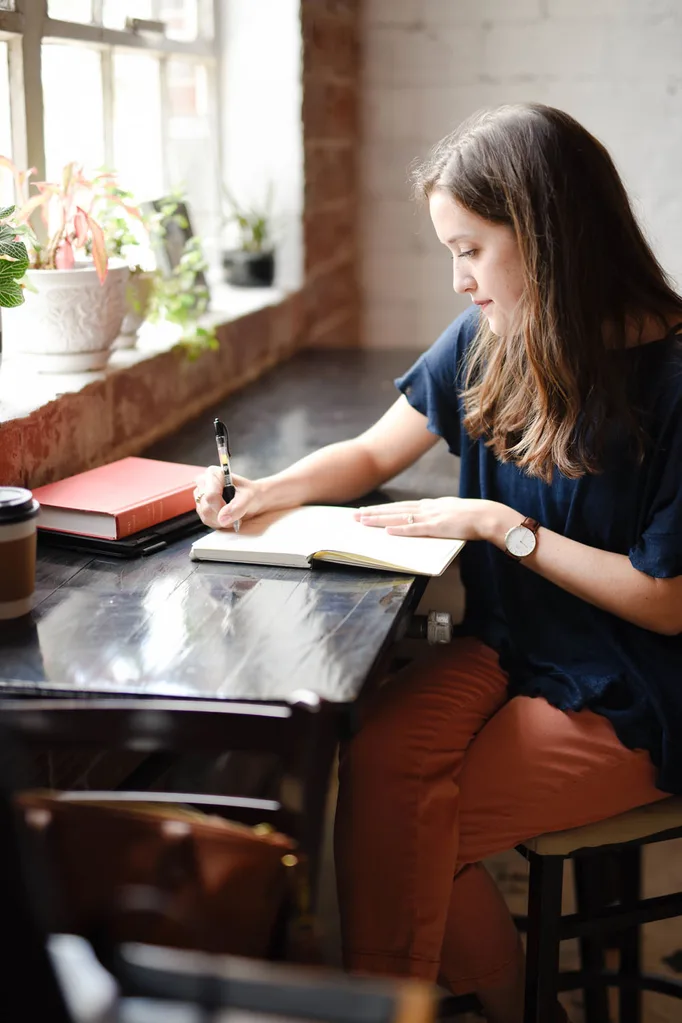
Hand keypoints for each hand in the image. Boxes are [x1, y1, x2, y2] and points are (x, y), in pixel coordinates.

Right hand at [193, 467, 264, 529]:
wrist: (254, 499)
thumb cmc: (252, 494)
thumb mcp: (249, 498)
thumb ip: (237, 507)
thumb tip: (222, 518)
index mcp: (213, 474)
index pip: (210, 496)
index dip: (222, 507)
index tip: (235, 511)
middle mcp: (203, 483)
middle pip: (206, 507)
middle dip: (223, 516)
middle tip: (237, 514)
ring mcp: (200, 496)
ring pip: (205, 516)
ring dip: (222, 521)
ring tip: (234, 515)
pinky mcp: (201, 507)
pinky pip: (206, 520)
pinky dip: (219, 523)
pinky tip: (227, 517)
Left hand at [354, 497, 500, 541]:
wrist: (488, 516)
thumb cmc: (473, 517)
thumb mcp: (451, 513)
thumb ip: (438, 516)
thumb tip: (428, 521)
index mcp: (430, 505)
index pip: (401, 506)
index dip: (382, 509)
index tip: (367, 510)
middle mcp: (427, 508)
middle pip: (394, 509)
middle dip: (373, 512)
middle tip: (354, 515)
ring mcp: (431, 517)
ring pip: (399, 517)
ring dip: (380, 519)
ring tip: (363, 521)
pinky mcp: (437, 527)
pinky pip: (415, 529)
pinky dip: (400, 529)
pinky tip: (387, 530)